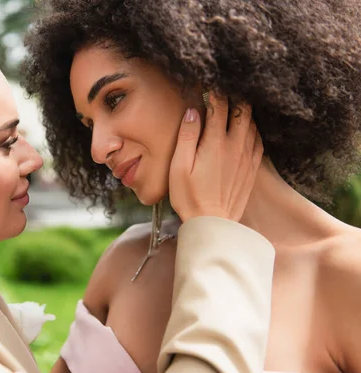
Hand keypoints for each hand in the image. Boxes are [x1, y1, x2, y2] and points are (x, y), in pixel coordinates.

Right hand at [169, 92, 262, 221]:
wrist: (213, 222)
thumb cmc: (189, 196)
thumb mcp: (179, 166)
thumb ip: (186, 136)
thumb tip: (192, 111)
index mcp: (216, 142)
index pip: (219, 106)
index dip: (215, 92)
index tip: (209, 86)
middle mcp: (236, 145)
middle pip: (243, 110)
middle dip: (234, 98)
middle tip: (225, 93)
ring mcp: (247, 156)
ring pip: (252, 123)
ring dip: (244, 112)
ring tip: (234, 107)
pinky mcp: (252, 168)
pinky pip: (258, 140)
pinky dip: (252, 129)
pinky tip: (245, 130)